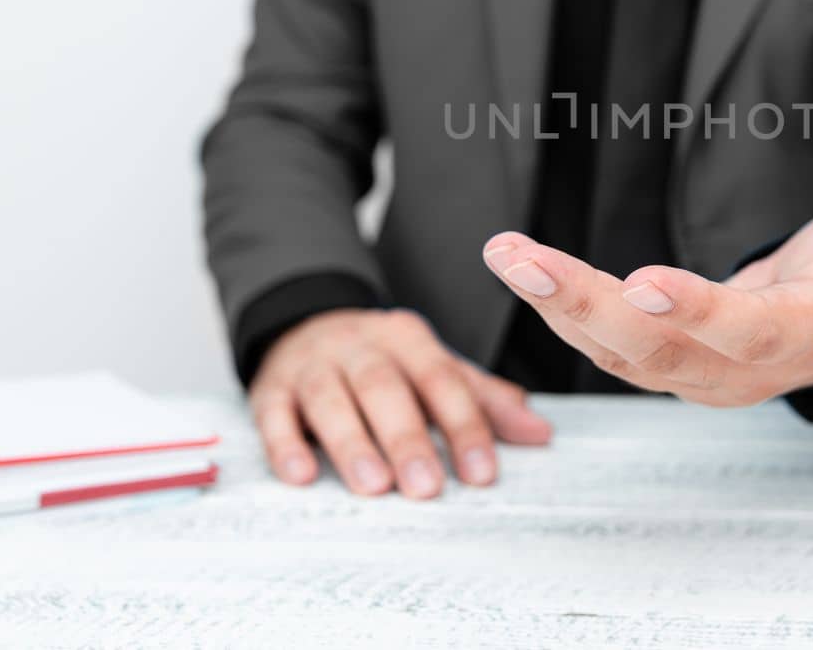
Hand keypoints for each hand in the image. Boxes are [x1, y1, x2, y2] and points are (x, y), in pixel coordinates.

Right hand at [248, 308, 551, 497]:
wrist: (306, 324)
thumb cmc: (385, 363)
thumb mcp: (435, 369)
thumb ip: (485, 401)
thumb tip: (541, 434)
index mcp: (409, 339)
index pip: (442, 379)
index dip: (464, 425)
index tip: (482, 474)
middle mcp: (361, 345)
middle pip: (385, 387)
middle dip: (408, 438)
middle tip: (427, 489)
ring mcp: (313, 364)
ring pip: (331, 399)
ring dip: (352, 443)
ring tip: (373, 487)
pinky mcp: (271, 386)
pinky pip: (273, 412)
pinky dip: (285, 443)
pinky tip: (300, 476)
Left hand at [481, 188, 812, 405]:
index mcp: (797, 337)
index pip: (744, 332)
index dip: (698, 313)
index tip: (645, 285)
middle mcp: (737, 366)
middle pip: (657, 348)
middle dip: (588, 307)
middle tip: (527, 264)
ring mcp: (695, 367)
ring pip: (617, 349)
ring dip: (558, 303)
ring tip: (505, 254)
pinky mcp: (664, 355)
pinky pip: (604, 339)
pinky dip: (560, 303)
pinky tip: (518, 264)